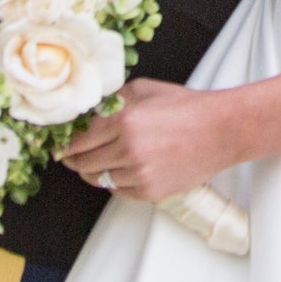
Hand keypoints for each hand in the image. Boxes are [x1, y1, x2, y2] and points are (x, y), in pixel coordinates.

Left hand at [56, 79, 245, 200]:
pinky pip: (118, 191)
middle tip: (72, 156)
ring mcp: (139, 174)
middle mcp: (128, 150)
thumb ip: (113, 100)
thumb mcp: (144, 90)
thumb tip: (87, 113)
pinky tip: (125, 169)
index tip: (59, 146)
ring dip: (96, 171)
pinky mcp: (150, 191)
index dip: (64, 144)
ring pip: (98, 179)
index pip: (77, 140)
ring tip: (103, 160)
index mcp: (123, 121)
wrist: (221, 130)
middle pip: (82, 163)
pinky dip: (116, 182)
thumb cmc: (186, 107)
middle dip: (74, 159)